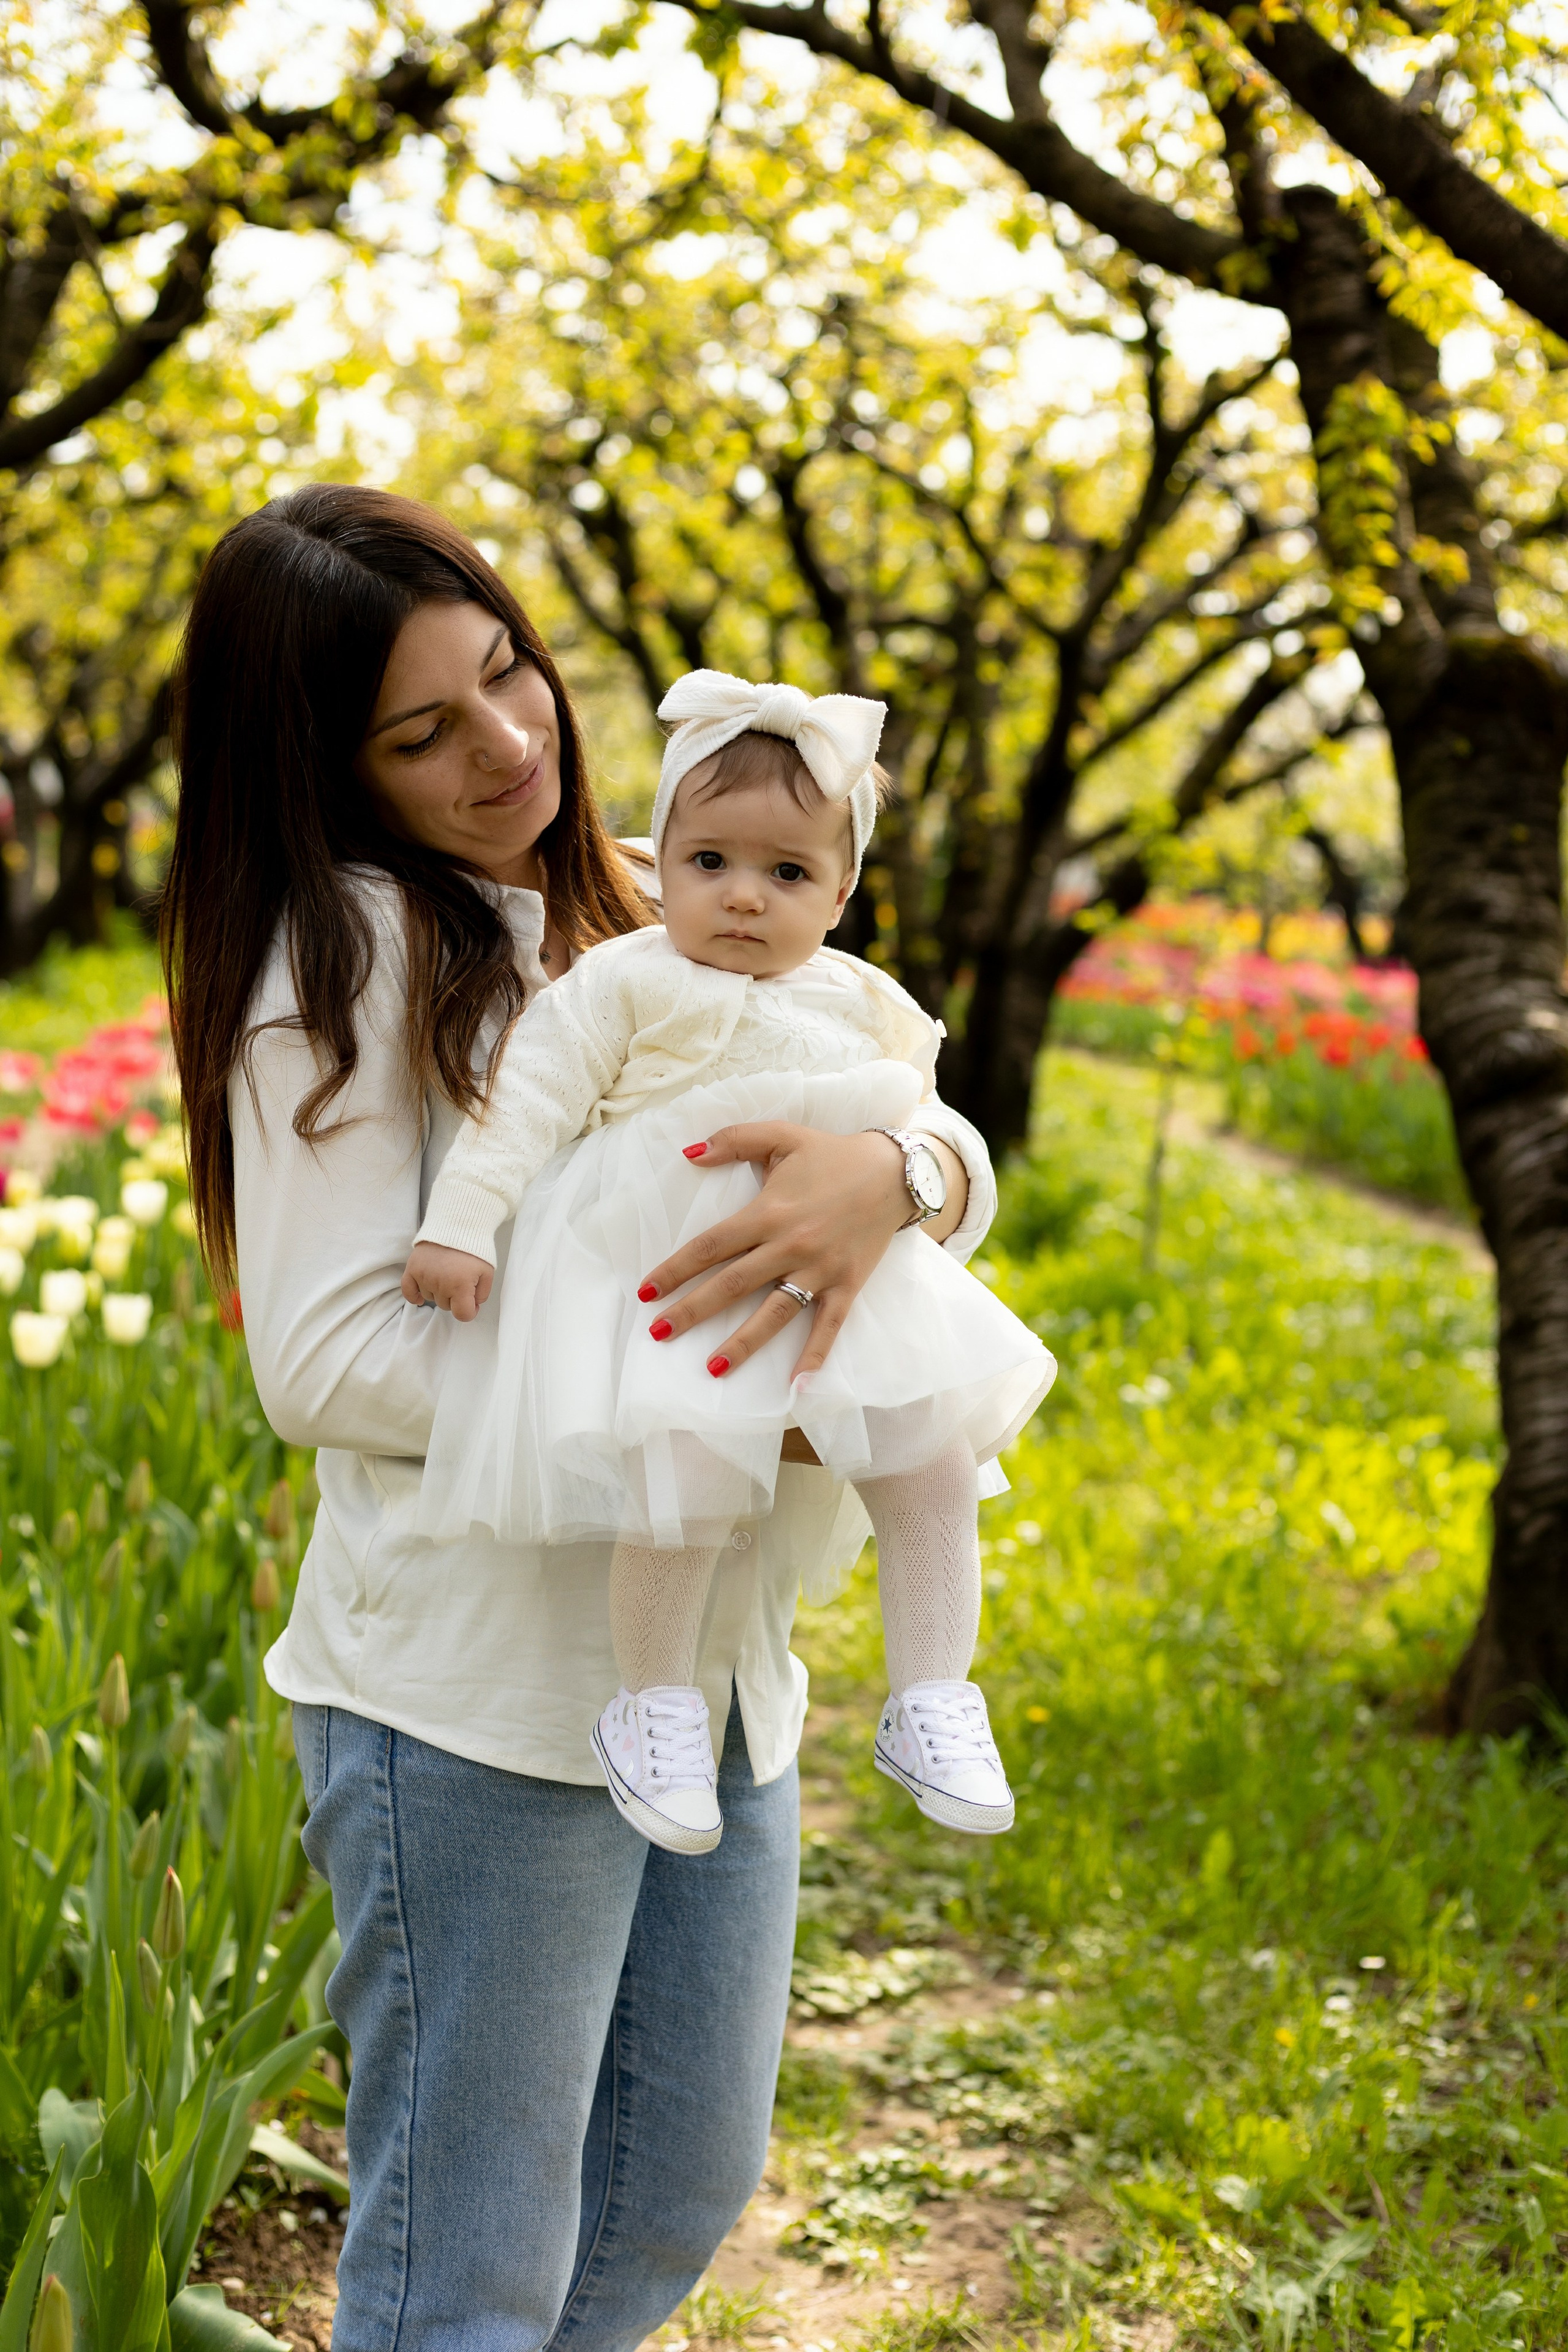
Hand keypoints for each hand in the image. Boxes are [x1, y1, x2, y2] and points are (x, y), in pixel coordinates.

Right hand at [402, 1241, 493, 1321]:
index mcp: (461, 1285)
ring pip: (430, 1298)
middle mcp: (440, 1283)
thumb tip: (473, 1306)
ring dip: (438, 1292)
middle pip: (446, 1306)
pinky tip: (420, 1297)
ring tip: (446, 1275)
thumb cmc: (475, 1248)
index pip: (462, 1314)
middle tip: (460, 1281)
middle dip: (455, 1298)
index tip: (472, 1304)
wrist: (458, 1224)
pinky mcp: (413, 1268)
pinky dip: (414, 1296)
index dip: (470, 1311)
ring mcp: (424, 1276)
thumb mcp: (487, 1272)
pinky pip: (408, 1290)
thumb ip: (482, 1294)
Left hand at [637, 1124, 961, 1377]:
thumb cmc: (832, 1154)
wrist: (895, 1172)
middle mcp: (790, 1245)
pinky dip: (815, 1355)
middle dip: (692, 1311)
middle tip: (658, 1333)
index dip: (675, 1269)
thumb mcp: (781, 1136)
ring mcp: (819, 1269)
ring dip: (743, 1342)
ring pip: (775, 1313)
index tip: (646, 1292)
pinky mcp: (847, 1284)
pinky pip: (829, 1325)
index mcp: (768, 1212)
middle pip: (732, 1284)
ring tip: (712, 1368)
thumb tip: (689, 1153)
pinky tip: (796, 1386)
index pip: (711, 1246)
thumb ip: (733, 1140)